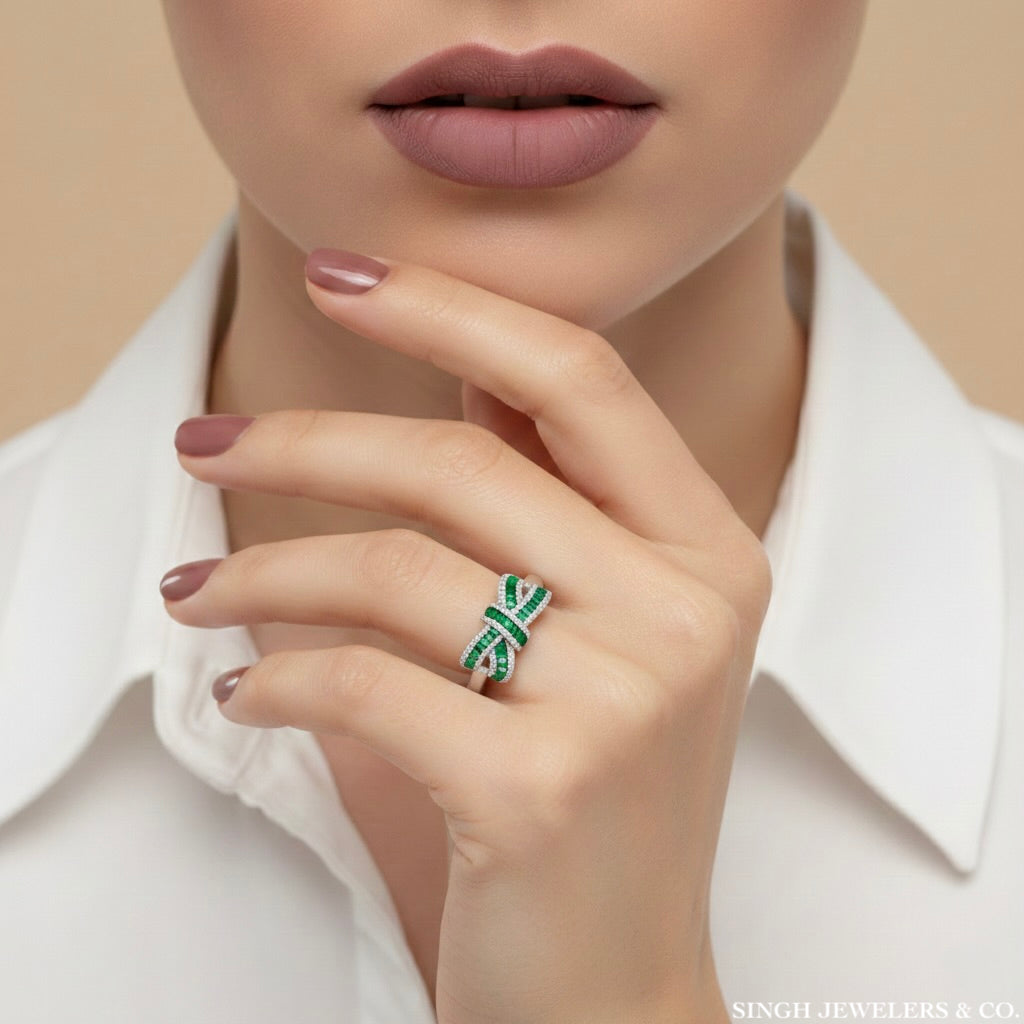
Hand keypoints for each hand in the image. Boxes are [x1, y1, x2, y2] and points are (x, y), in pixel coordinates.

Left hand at [161, 250, 771, 1023]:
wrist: (619, 984)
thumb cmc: (598, 792)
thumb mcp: (614, 632)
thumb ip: (558, 496)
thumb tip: (468, 365)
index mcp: (708, 551)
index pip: (578, 379)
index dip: (453, 310)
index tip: (342, 276)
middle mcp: (685, 611)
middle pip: (459, 463)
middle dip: (307, 440)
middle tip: (208, 442)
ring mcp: (622, 701)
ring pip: (396, 571)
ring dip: (267, 570)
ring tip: (201, 590)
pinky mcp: (539, 791)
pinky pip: (364, 686)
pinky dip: (278, 678)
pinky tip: (248, 689)